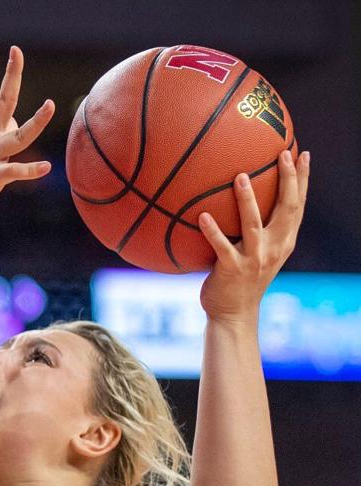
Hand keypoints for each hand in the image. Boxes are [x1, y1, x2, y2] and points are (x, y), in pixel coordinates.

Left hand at [198, 149, 309, 323]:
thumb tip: (246, 200)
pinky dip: (212, 231)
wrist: (233, 314)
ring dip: (247, 201)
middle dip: (288, 180)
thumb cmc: (242, 280)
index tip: (302, 153)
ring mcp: (254, 259)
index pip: (298, 206)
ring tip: (240, 177)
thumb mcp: (259, 254)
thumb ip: (260, 230)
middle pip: (286, 209)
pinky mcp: (232, 270)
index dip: (302, 180)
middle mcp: (274, 248)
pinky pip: (221, 246)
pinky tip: (202, 215)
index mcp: (283, 242)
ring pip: (254, 225)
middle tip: (282, 155)